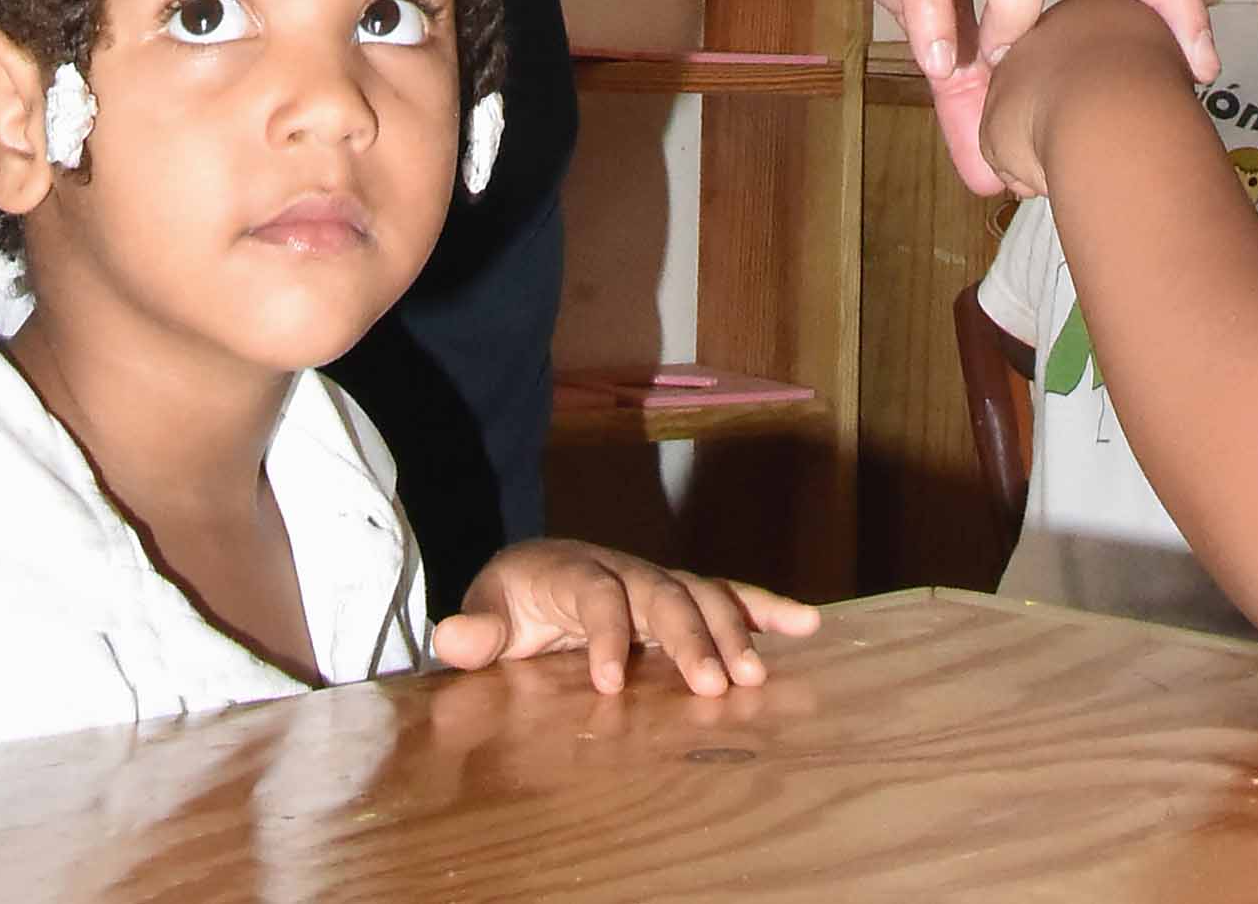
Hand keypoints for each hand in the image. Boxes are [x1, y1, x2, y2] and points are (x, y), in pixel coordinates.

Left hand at [433, 541, 819, 698]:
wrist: (536, 574)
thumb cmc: (512, 602)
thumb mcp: (486, 612)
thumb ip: (473, 628)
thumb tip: (450, 637)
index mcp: (574, 574)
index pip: (597, 598)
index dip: (605, 636)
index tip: (611, 683)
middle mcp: (625, 570)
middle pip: (664, 595)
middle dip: (690, 638)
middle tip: (714, 686)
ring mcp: (657, 581)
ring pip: (702, 595)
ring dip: (733, 630)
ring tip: (755, 675)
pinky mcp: (681, 596)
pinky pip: (729, 596)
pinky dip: (766, 607)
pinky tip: (807, 623)